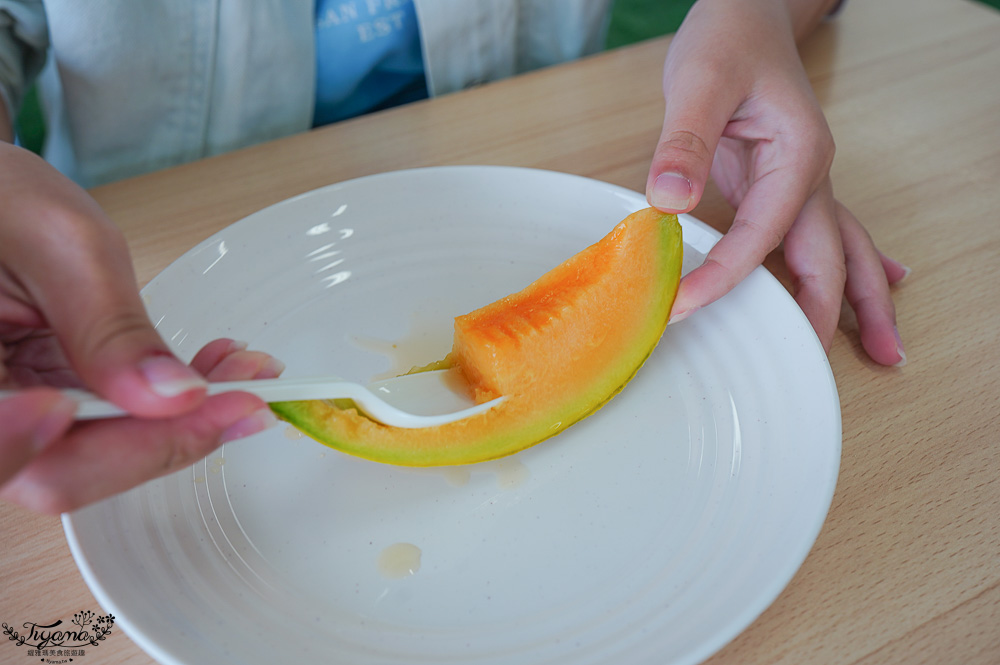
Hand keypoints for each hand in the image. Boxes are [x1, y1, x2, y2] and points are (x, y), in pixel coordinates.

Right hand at [0, 142, 279, 512]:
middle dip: (170, 436)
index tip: (180, 405)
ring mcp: (10, 418)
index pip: (25, 459)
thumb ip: (110, 328)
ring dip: (179, 424)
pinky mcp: (41, 409)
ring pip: (97, 457)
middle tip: (247, 396)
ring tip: (241, 376)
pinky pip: (105, 429)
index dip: (109, 453)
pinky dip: (165, 408)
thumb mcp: (61, 246)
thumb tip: (173, 395)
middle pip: (66, 471)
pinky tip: (211, 374)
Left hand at [645, 0, 907, 364]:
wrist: (747, 13)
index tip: (683, 307)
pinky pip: (823, 236)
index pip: (763, 235)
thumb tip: (667, 201)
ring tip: (886, 351)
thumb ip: (684, 142)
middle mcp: (813, 176)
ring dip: (861, 302)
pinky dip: (848, 268)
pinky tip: (878, 286)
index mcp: (798, 156)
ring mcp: (806, 183)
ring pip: (845, 251)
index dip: (724, 277)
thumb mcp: (698, 82)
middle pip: (832, 258)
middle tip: (828, 369)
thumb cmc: (727, 39)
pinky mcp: (787, 185)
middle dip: (834, 316)